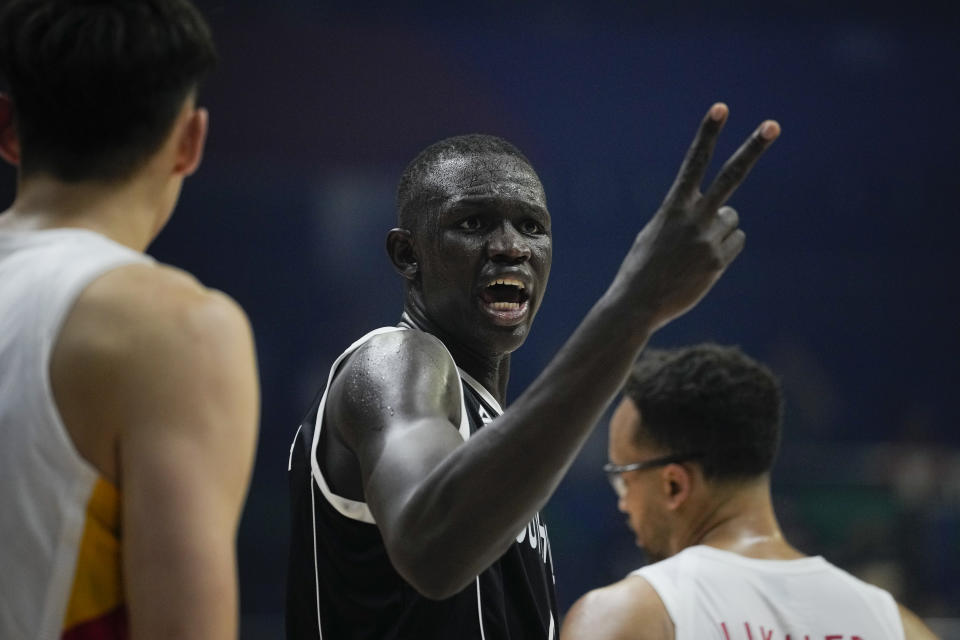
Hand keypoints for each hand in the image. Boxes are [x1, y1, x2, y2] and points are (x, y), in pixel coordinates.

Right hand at [616, 103, 779, 330]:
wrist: (637, 304)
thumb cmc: (642, 267)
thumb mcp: (655, 233)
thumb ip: (685, 216)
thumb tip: (727, 215)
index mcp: (673, 206)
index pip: (694, 162)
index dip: (708, 134)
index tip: (721, 107)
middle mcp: (693, 218)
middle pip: (731, 176)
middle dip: (753, 148)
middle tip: (773, 125)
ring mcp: (708, 239)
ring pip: (732, 220)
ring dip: (720, 229)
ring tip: (693, 250)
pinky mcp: (717, 261)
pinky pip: (735, 242)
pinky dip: (723, 249)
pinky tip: (701, 264)